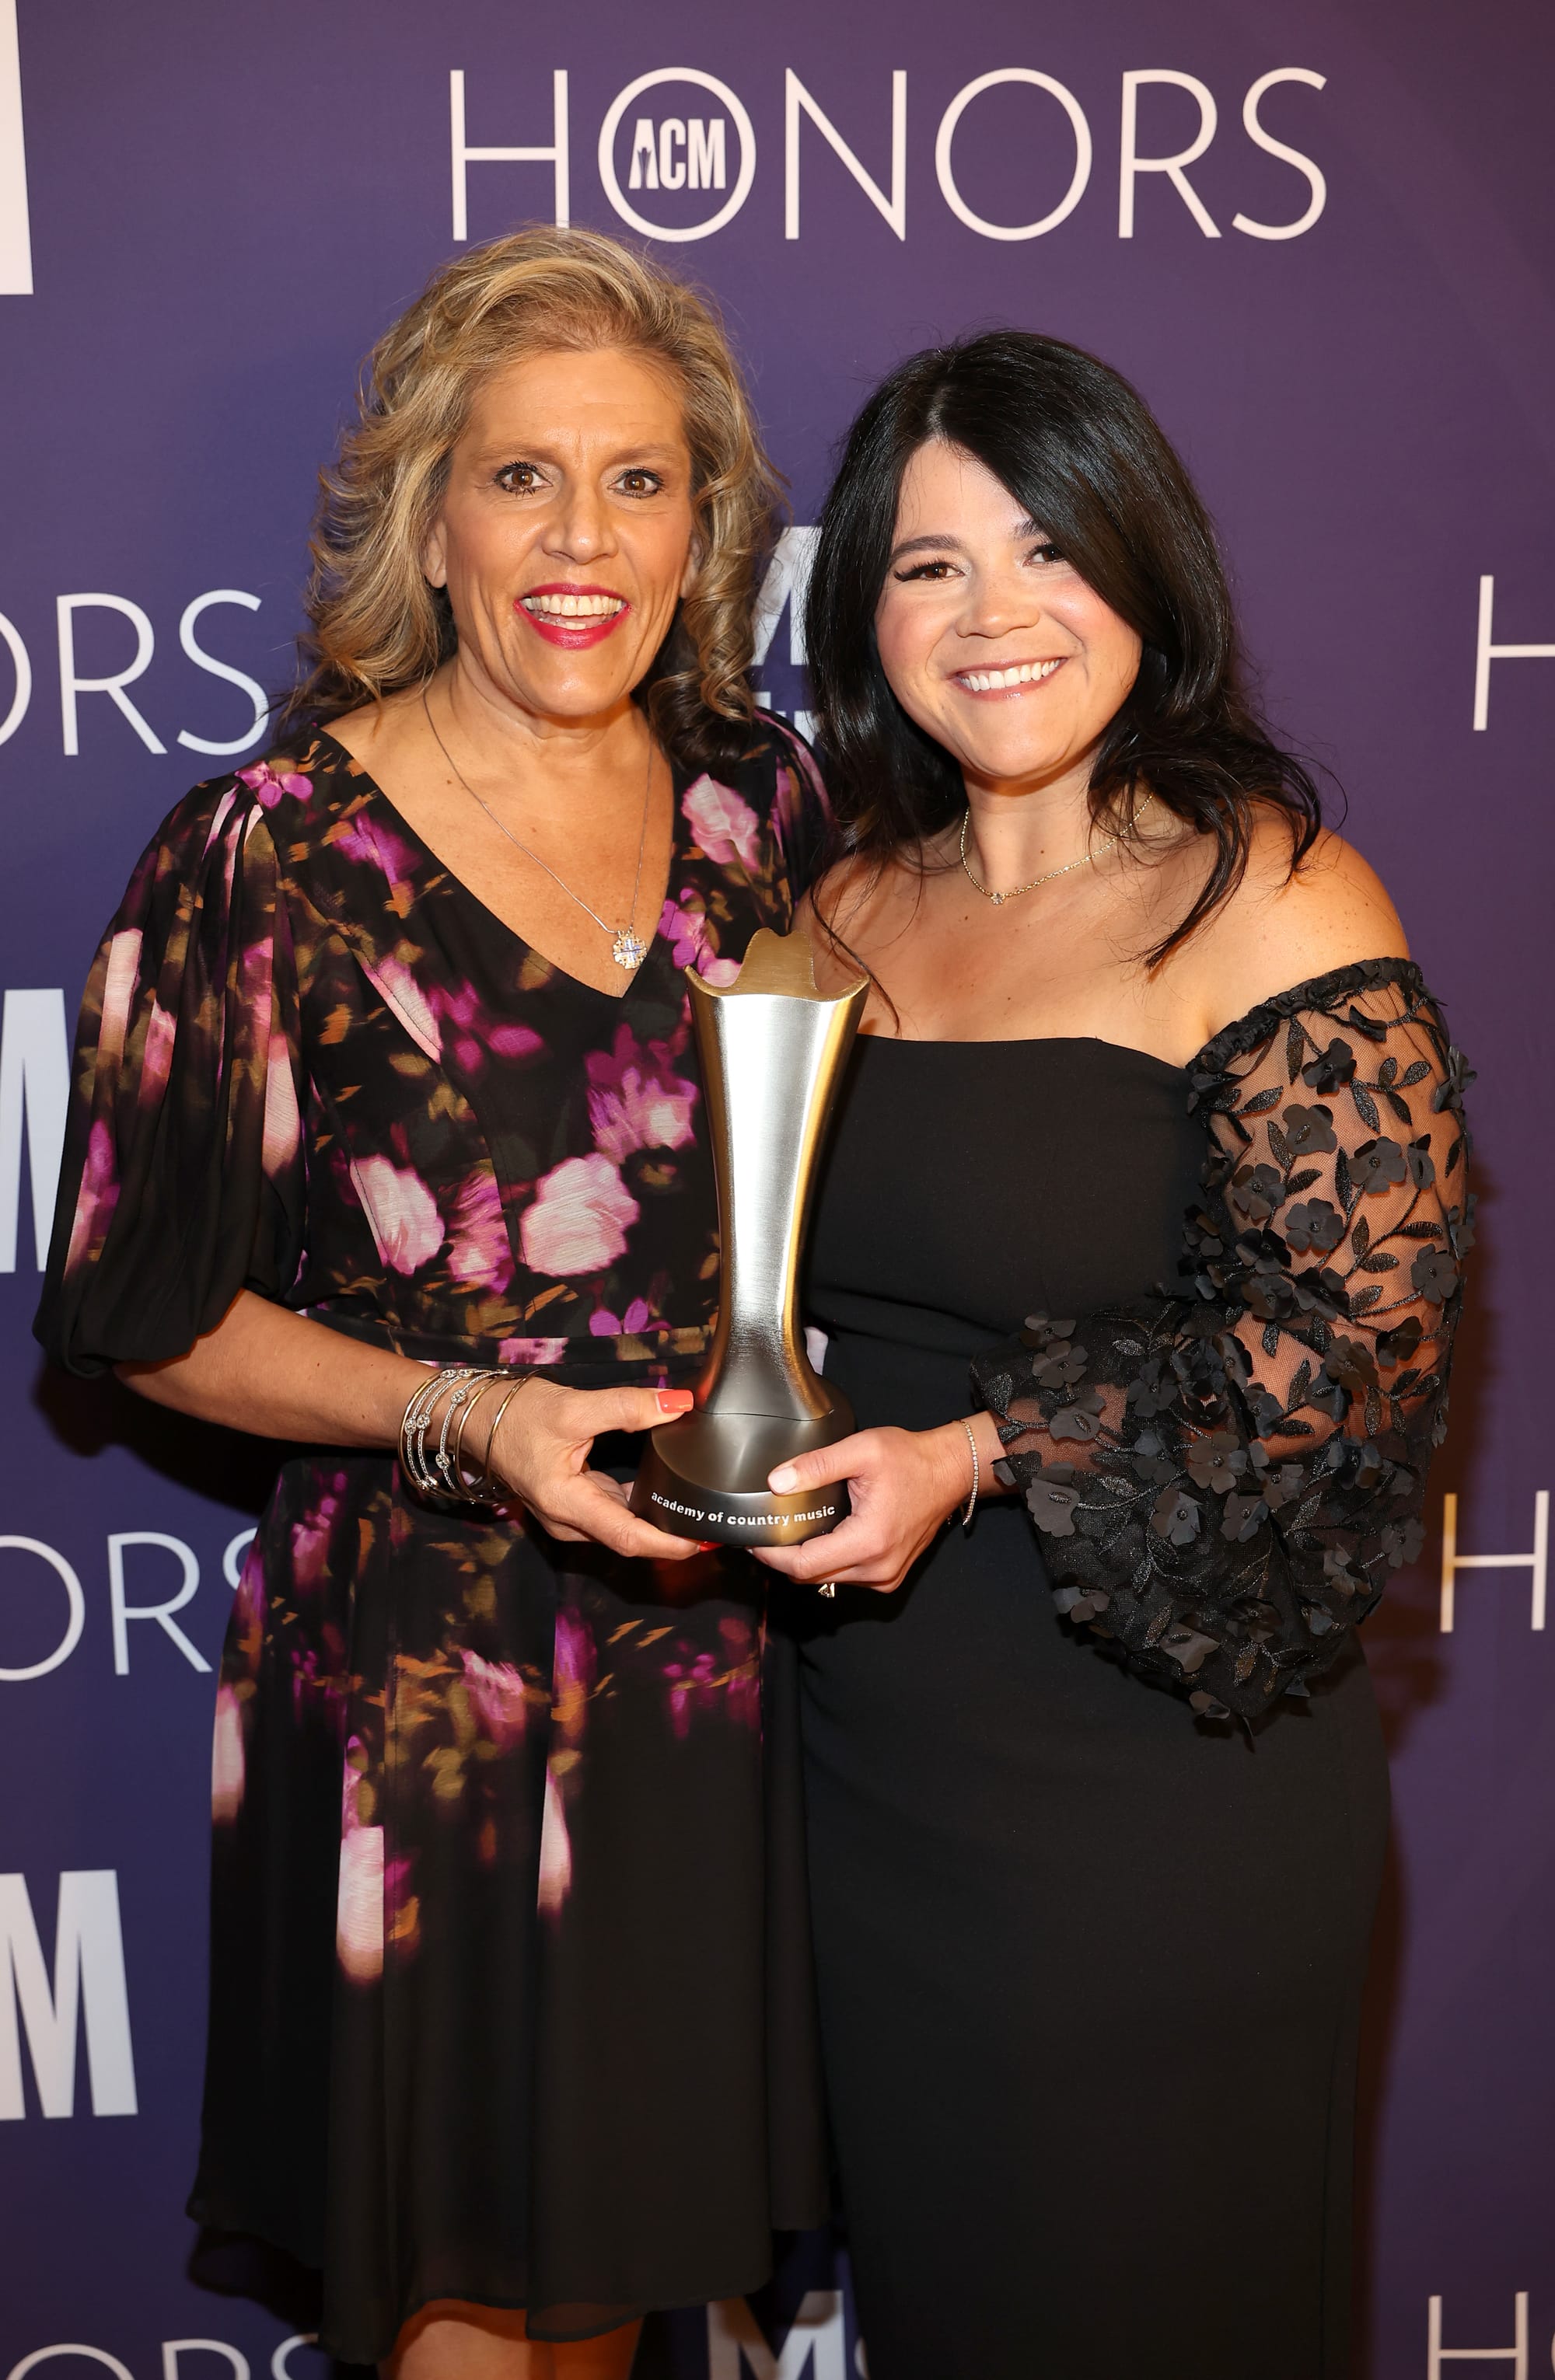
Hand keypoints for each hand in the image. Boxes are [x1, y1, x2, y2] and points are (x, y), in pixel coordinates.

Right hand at [483, 1381, 701, 1561]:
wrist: (478, 1418)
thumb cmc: (516, 1415)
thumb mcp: (574, 1406)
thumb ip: (628, 1406)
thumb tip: (678, 1404)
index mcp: (566, 1505)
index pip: (627, 1538)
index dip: (668, 1544)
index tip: (702, 1540)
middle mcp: (568, 1521)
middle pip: (629, 1538)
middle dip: (670, 1535)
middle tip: (711, 1522)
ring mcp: (570, 1515)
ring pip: (623, 1527)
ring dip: (657, 1521)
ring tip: (696, 1508)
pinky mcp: (575, 1503)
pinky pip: (614, 1512)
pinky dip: (640, 1505)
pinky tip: (665, 1490)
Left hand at [751, 1421, 975, 1591]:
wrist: (949, 1472)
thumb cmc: (910, 1459)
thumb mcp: (861, 1450)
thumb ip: (816, 1466)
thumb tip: (776, 1483)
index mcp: (868, 1541)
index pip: (804, 1566)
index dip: (772, 1556)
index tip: (754, 1540)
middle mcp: (878, 1568)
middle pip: (812, 1577)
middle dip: (785, 1558)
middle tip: (769, 1531)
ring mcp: (886, 1576)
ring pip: (828, 1579)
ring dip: (808, 1560)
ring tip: (796, 1530)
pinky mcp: (890, 1576)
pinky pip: (846, 1577)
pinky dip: (829, 1562)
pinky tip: (824, 1536)